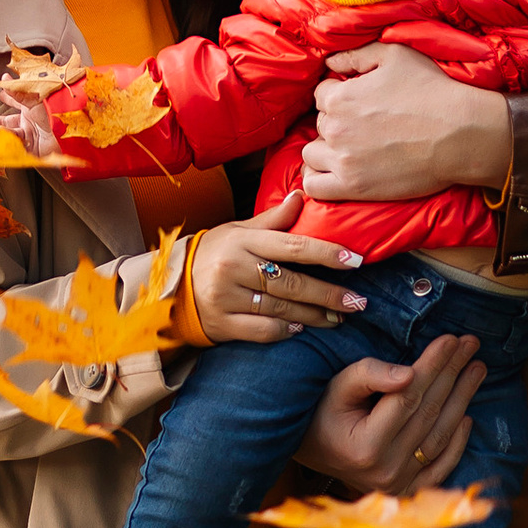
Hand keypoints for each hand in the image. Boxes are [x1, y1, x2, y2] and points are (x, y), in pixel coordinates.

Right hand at [186, 193, 367, 345]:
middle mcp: (234, 268)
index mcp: (243, 241)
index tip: (356, 261)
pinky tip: (300, 328)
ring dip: (314, 316)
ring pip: (281, 309)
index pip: (293, 246)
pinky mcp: (222, 323)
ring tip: (338, 318)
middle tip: (358, 303)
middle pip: (292, 283)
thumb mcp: (239, 230)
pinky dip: (285, 330)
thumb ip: (273, 220)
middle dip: (329, 295)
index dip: (327, 253)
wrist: (169, 284)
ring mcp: (226, 297)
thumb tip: (302, 196)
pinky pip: (262, 330)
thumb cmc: (214, 253)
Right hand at [296, 333, 485, 492]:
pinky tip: (467, 414)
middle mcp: (386, 469)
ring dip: (462, 400)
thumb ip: (369, 375)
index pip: (409, 397)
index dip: (432, 366)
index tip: (449, 340)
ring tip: (476, 369)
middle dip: (452, 374)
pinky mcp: (407, 490)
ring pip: (440, 436)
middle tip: (470, 344)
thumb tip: (409, 373)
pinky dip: (457, 442)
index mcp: (366, 445)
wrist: (312, 452)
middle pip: (429, 413)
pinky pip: (441, 467)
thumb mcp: (337, 387)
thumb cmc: (323, 413)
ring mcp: (399, 483)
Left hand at [299, 41, 513, 203]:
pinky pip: (314, 187)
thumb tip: (330, 61)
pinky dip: (316, 179)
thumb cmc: (433, 91)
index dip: (339, 95)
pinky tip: (331, 173)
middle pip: (320, 124)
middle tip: (364, 126)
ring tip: (348, 149)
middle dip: (337, 122)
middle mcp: (335, 128)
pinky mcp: (354, 186)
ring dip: (325, 150)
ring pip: (311, 154)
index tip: (360, 103)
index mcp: (341, 96)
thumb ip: (356, 55)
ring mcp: (343, 160)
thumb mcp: (396, 55)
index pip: (321, 94)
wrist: (460, 134)